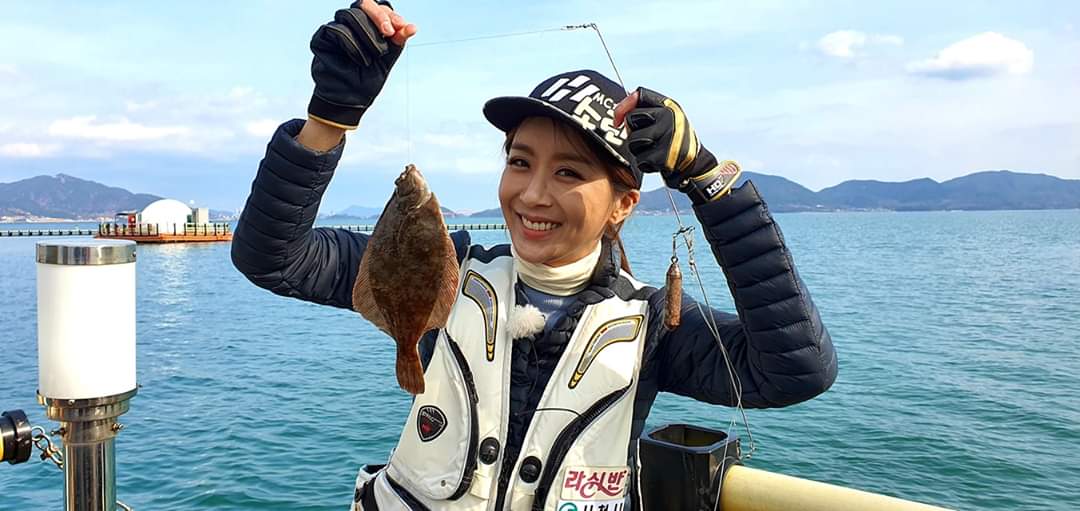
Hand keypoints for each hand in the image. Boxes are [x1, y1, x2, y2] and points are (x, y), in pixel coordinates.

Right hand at [307, 1, 417, 129]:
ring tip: (373, 54)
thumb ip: (397, 41)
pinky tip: (357, 57)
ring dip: (365, 32)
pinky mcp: (323, 37)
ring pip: (349, 15)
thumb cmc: (368, 78)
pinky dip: (350, 42)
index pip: (379, 8)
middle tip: (388, 32)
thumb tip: (413, 27)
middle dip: (379, 16)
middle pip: (364, 4)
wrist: (350, 99)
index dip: (390, 15)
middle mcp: (352, 23)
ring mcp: (336, 28)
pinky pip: (336, 30)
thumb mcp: (388, 58)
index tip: (400, 26)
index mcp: (369, 25)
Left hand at [614, 88, 741, 203]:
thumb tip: (620, 115)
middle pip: (630, 119)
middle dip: (632, 132)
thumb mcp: (668, 120)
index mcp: (669, 106)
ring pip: (633, 141)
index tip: (617, 121)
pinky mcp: (663, 156)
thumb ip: (648, 112)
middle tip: (648, 140)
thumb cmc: (676, 143)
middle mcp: (669, 116)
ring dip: (639, 151)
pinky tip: (659, 163)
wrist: (696, 166)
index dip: (623, 106)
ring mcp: (667, 135)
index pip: (640, 95)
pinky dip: (646, 165)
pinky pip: (640, 160)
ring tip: (656, 151)